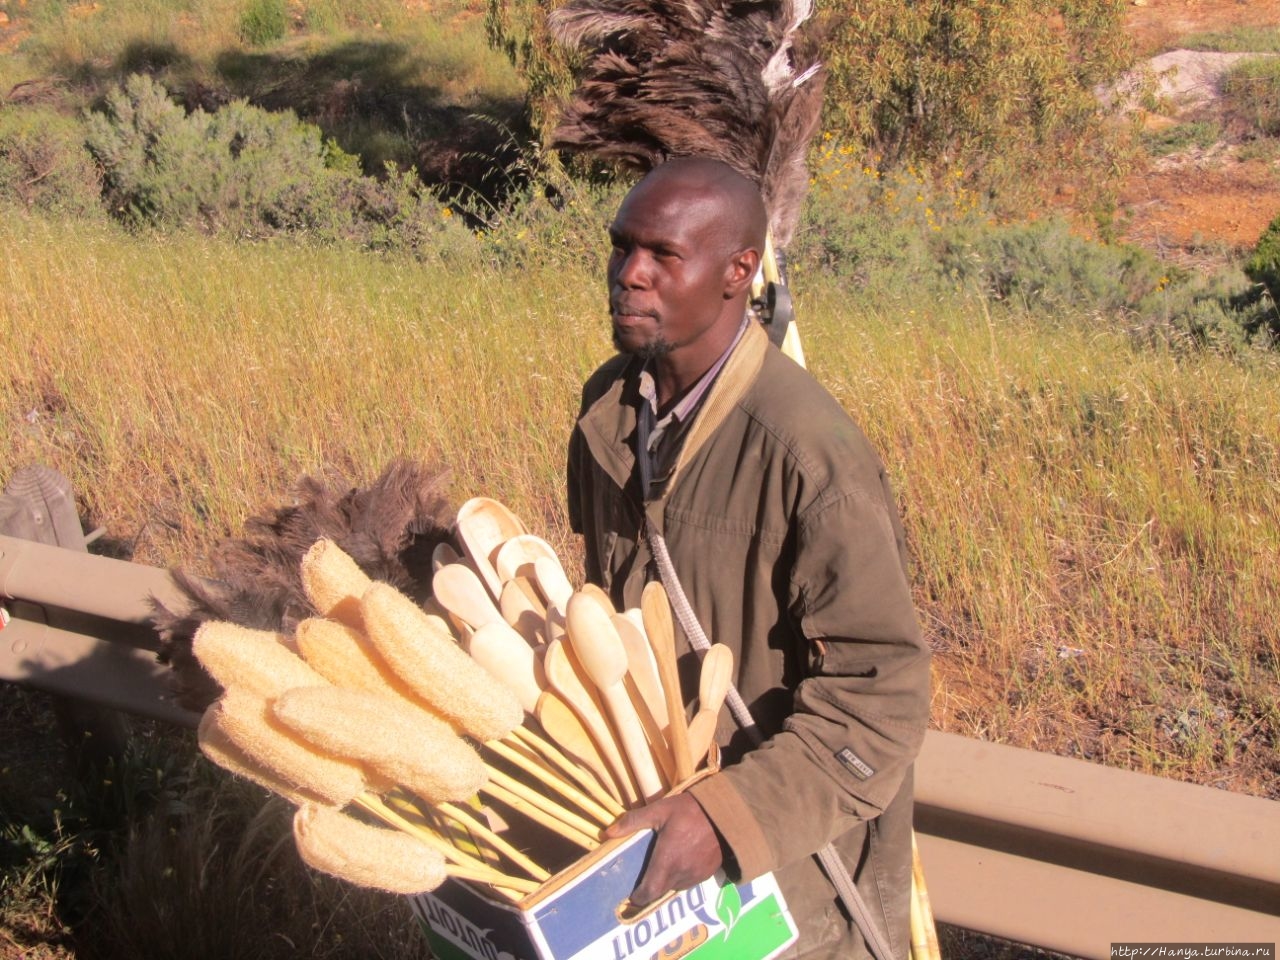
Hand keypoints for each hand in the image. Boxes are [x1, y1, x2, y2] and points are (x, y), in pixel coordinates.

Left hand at [604, 792, 723, 906]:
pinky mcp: (708, 872)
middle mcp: (681, 873)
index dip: (639, 898)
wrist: (727, 813)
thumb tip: (607, 833)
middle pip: (662, 890)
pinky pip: (690, 881)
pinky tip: (681, 861)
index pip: (650, 891)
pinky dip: (682, 876)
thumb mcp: (660, 810)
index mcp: (667, 860)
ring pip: (676, 886)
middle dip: (652, 889)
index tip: (632, 897)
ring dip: (667, 881)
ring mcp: (696, 874)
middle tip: (643, 881)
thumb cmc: (691, 811)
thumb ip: (633, 821)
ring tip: (663, 867)